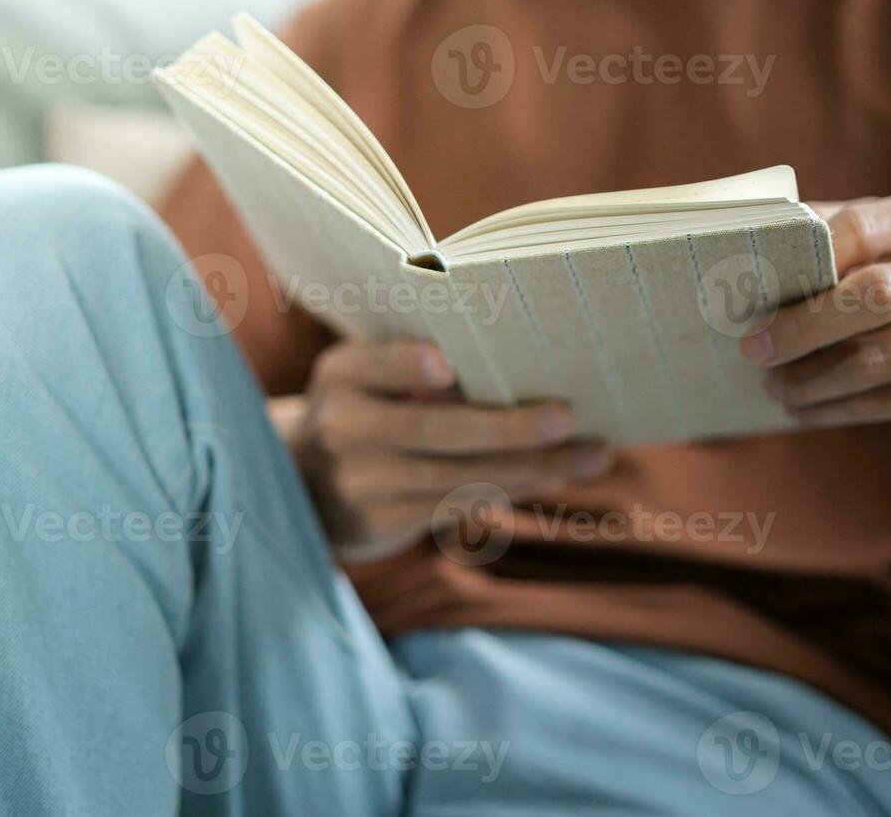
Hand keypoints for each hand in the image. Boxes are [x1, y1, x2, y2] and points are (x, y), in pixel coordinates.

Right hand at [268, 339, 612, 559]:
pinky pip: (458, 504)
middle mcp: (343, 428)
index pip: (374, 363)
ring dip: (532, 467)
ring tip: (592, 455)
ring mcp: (361, 484)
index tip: (446, 365)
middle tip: (568, 418)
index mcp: (341, 374)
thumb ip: (411, 365)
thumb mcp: (365, 374)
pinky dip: (511, 488)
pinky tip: (554, 476)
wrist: (298, 483)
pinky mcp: (380, 525)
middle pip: (436, 430)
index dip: (407, 366)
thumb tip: (509, 366)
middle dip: (509, 427)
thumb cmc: (360, 405)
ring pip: (459, 476)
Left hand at [741, 186, 890, 432]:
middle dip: (801, 328)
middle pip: (873, 297)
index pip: (860, 229)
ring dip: (812, 380)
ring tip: (774, 388)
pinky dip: (840, 410)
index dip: (801, 262)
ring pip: (880, 360)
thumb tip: (759, 233)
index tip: (754, 295)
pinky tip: (807, 410)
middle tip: (754, 350)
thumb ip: (842, 228)